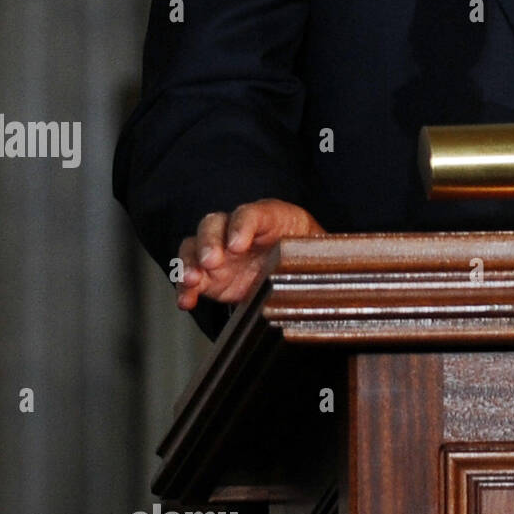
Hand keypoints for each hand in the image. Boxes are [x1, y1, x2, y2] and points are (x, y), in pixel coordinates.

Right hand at [176, 200, 324, 310]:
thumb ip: (313, 251)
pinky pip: (190, 279)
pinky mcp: (211, 278)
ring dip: (190, 262)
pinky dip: (184, 289)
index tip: (238, 244)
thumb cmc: (305, 249)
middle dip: (210, 241)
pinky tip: (186, 300)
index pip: (250, 213)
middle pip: (214, 223)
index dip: (242, 226)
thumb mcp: (313, 245)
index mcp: (267, 218)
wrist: (297, 268)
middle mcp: (237, 231)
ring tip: (193, 279)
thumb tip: (330, 269)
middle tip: (214, 260)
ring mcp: (221, 253)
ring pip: (194, 246)